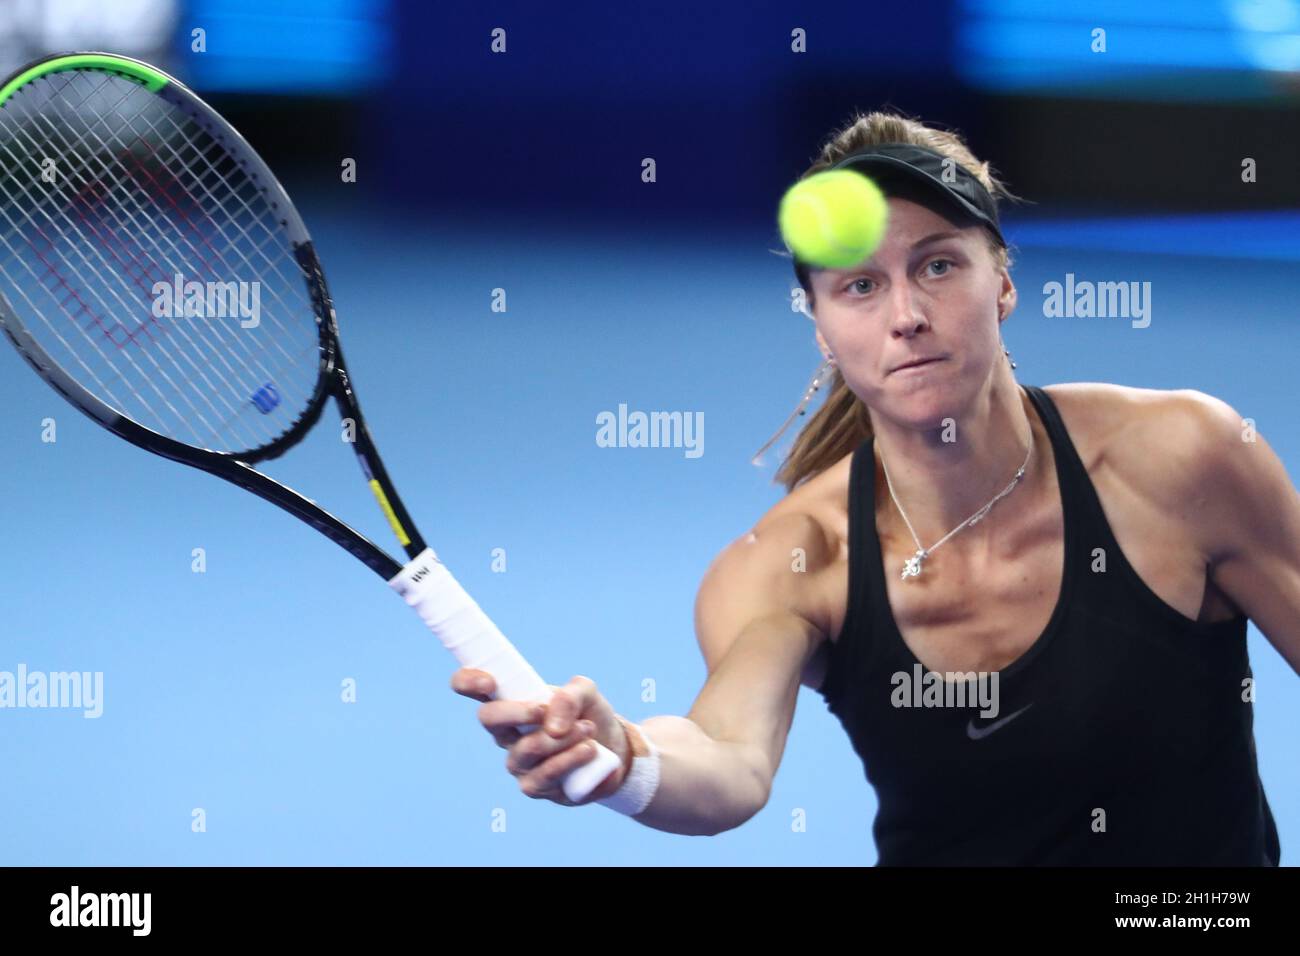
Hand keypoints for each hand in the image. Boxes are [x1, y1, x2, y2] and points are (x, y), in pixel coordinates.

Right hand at [450, 669, 629, 804]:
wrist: (613, 748)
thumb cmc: (587, 714)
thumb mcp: (586, 693)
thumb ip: (570, 695)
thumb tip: (552, 724)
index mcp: (510, 700)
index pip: (473, 688)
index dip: (468, 681)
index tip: (489, 682)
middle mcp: (506, 731)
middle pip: (488, 719)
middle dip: (516, 712)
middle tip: (544, 709)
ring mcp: (517, 761)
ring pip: (525, 749)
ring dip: (559, 738)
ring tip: (587, 728)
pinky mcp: (535, 786)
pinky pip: (544, 775)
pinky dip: (569, 759)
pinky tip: (589, 750)